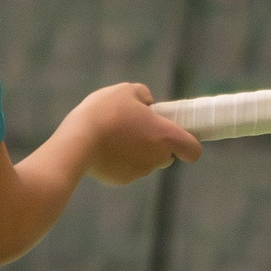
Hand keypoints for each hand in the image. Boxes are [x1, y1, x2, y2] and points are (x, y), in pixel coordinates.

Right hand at [69, 81, 202, 185]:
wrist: (77, 142)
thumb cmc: (106, 113)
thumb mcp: (125, 91)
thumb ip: (143, 95)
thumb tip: (147, 103)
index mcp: (165, 136)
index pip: (193, 150)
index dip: (189, 143)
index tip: (176, 133)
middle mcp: (157, 158)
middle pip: (167, 155)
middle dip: (156, 144)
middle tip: (137, 129)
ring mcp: (139, 172)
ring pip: (145, 162)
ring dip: (136, 151)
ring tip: (113, 136)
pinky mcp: (121, 180)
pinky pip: (126, 170)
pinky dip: (119, 161)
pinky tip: (103, 148)